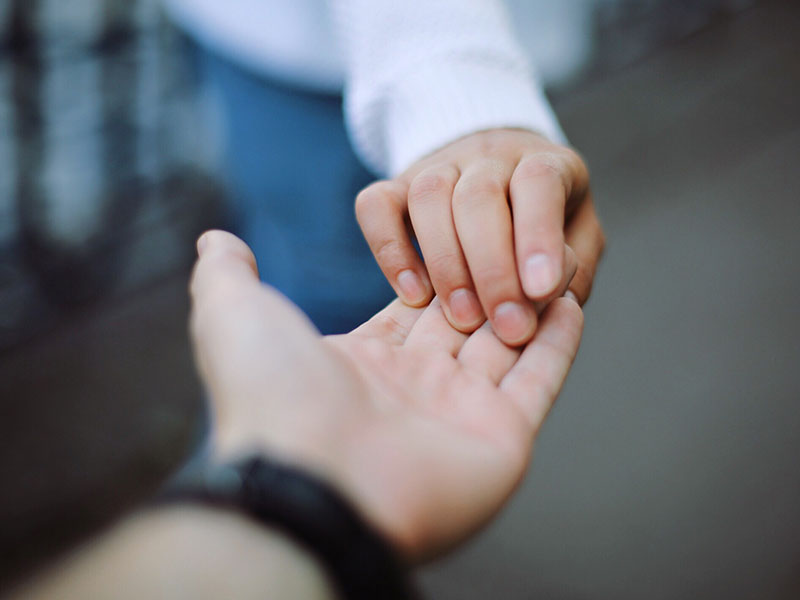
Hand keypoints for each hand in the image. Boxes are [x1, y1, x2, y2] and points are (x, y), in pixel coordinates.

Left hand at [190, 230, 582, 561]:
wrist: (308, 480)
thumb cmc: (270, 397)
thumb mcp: (233, 314)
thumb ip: (228, 275)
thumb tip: (216, 240)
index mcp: (362, 363)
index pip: (412, 307)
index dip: (436, 272)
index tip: (461, 235)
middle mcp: (412, 389)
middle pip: (463, 322)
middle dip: (488, 281)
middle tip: (515, 239)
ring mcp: (459, 414)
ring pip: (507, 346)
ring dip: (527, 303)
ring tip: (551, 260)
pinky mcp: (501, 438)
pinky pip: (538, 380)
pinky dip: (558, 341)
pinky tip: (568, 300)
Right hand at [356, 128, 604, 345]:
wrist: (497, 180)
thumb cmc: (544, 224)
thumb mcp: (578, 239)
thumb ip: (574, 268)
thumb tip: (550, 301)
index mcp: (544, 163)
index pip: (538, 182)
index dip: (538, 235)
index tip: (541, 291)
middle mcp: (489, 156)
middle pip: (479, 196)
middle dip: (490, 267)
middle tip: (503, 326)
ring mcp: (438, 167)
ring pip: (428, 196)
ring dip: (445, 264)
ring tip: (461, 318)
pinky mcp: (396, 186)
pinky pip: (375, 204)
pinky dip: (389, 251)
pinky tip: (412, 295)